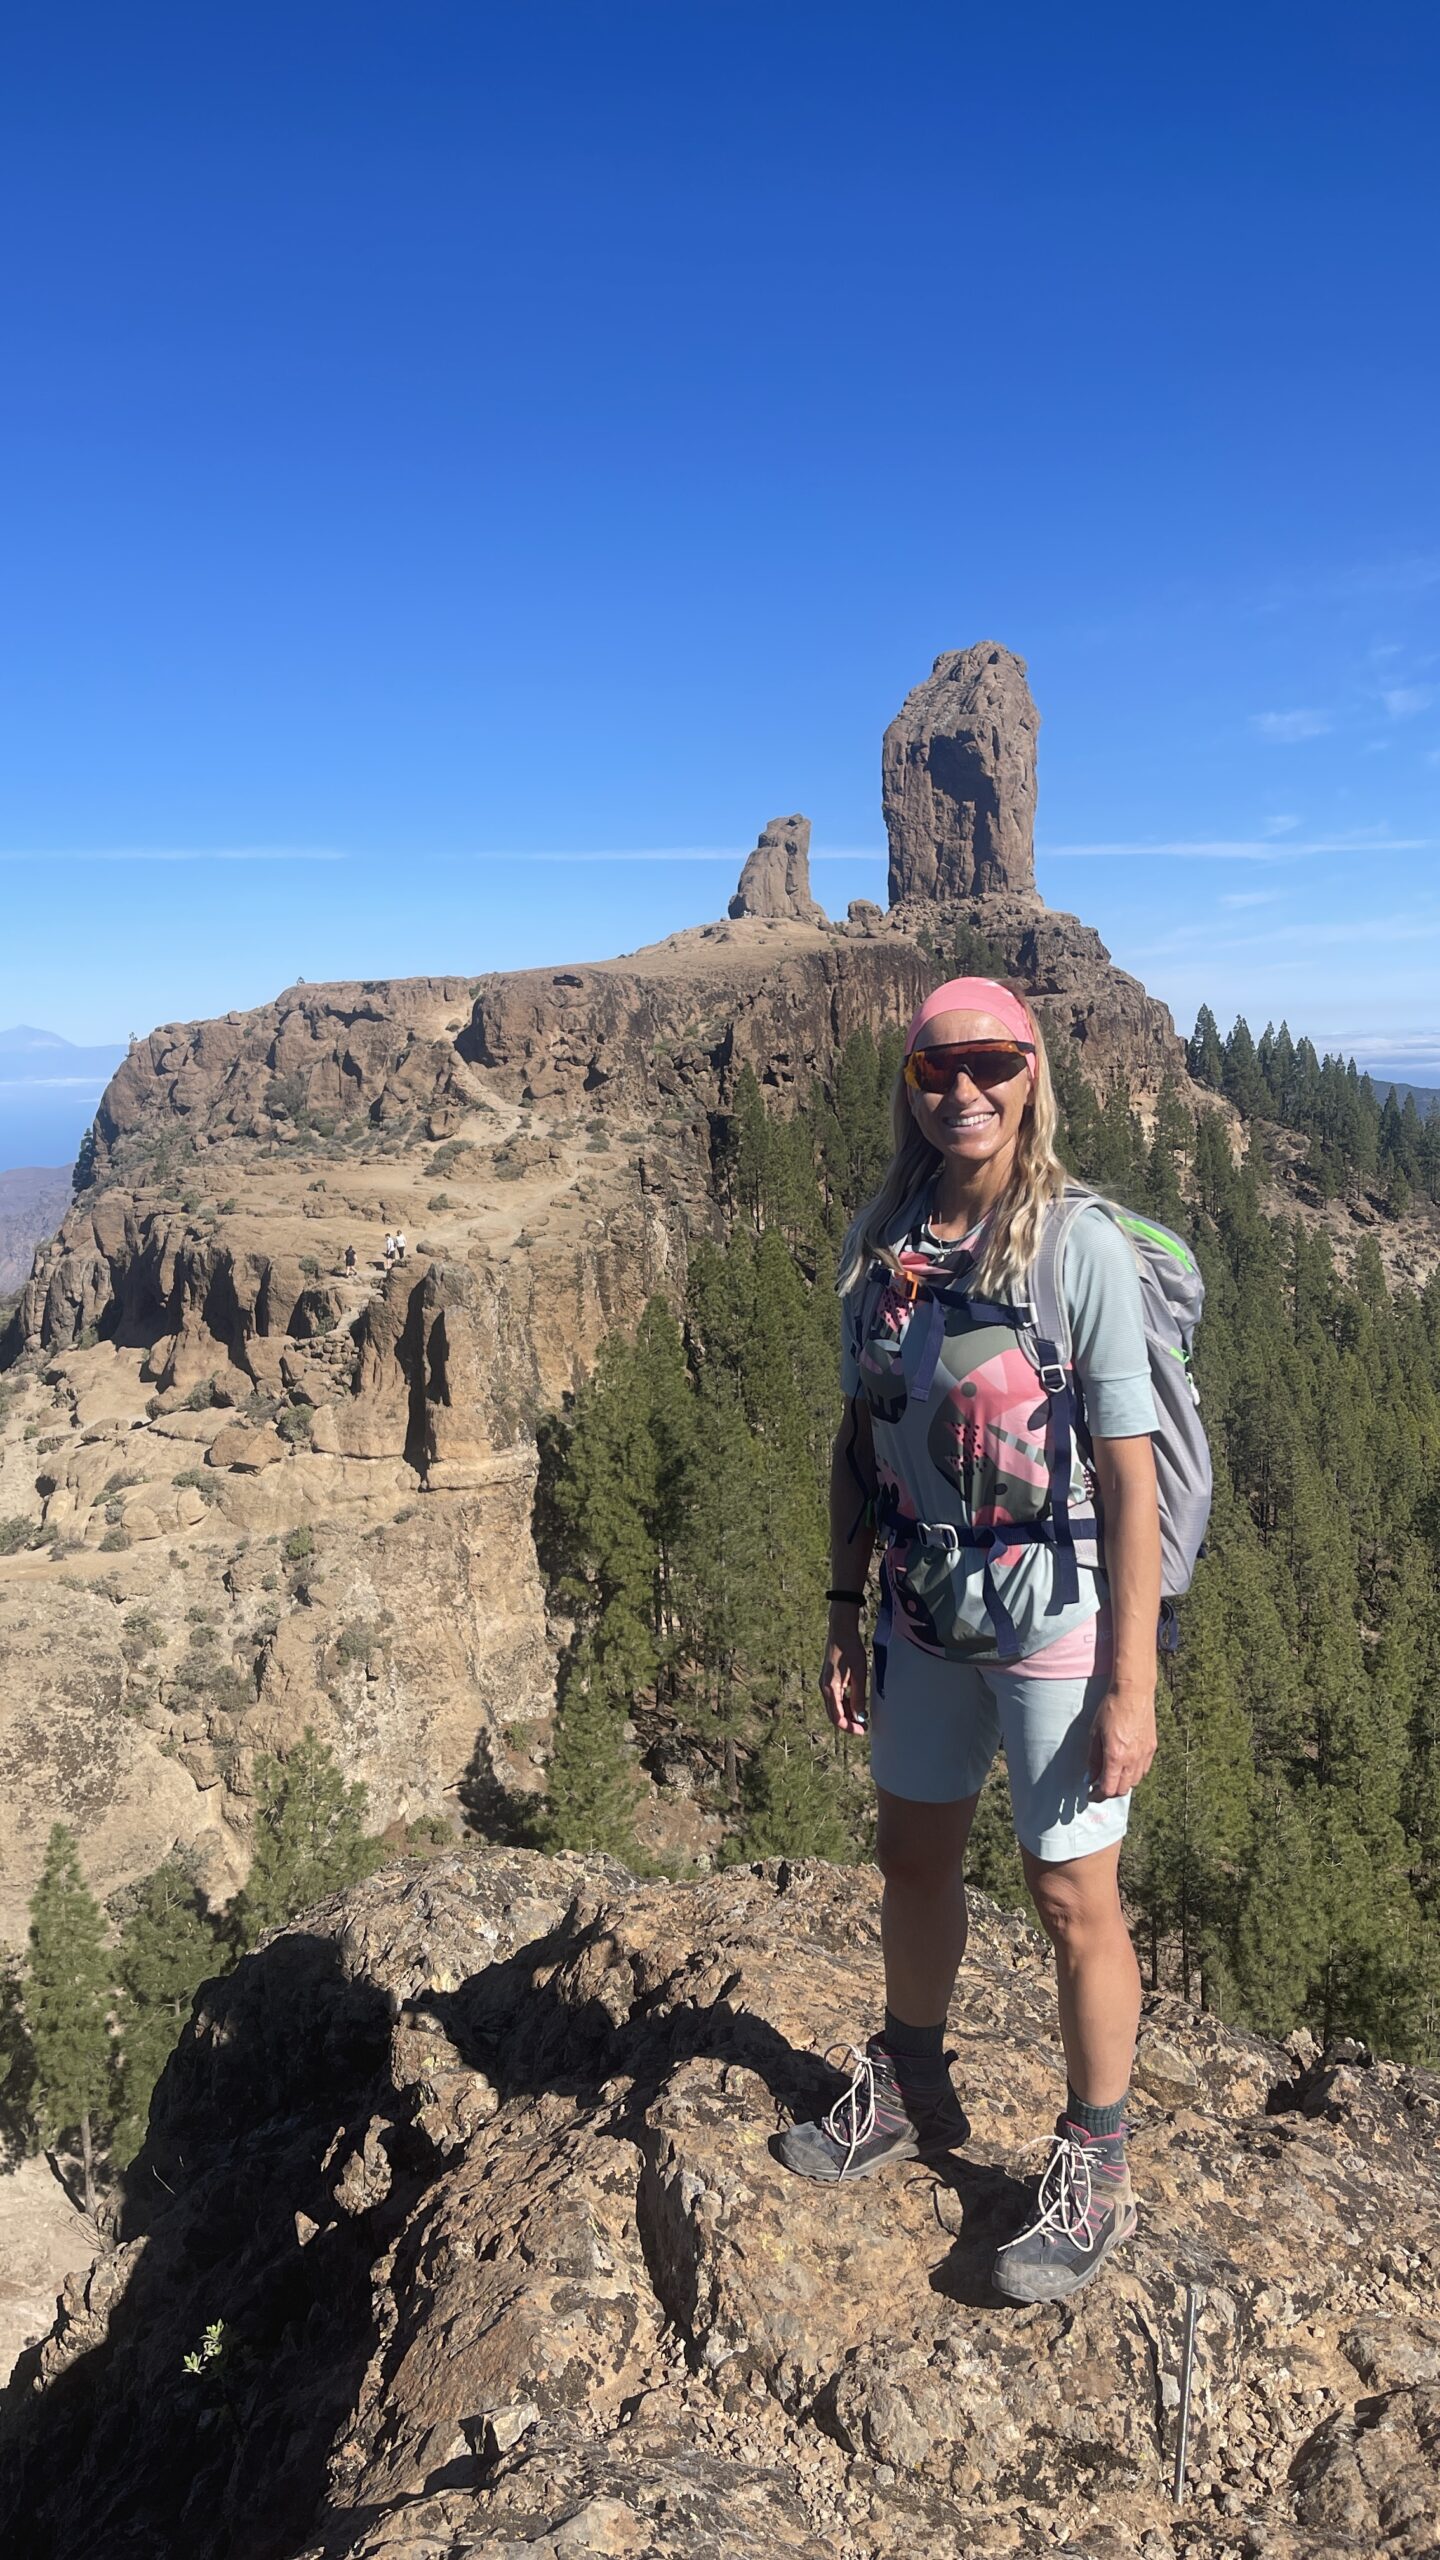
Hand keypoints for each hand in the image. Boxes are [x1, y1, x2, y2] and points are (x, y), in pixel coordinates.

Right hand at [820, 1618, 868, 1735]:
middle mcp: (824, 1688)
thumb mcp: (859, 1675)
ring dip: (847, 1715)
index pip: (837, 1717)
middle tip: (863, 1729)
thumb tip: (859, 1717)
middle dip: (848, 1724)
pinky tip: (856, 1704)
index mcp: (830, 1689)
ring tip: (862, 1718)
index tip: (862, 1731)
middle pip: (833, 1714)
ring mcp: (825, 1683)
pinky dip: (845, 1705)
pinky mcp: (829, 1679)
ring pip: (834, 1707)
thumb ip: (858, 1697)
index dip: (849, 1727)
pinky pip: (835, 1698)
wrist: (841, 1631)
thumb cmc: (850, 1650)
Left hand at [1088, 1681, 1156, 1799]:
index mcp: (1115, 1757)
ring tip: (1112, 1776)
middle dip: (1109, 1792)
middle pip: (1122, 1790)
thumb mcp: (1094, 1734)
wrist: (1133, 1692)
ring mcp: (1144, 1754)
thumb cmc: (1111, 1709)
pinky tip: (1126, 1766)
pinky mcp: (1152, 1748)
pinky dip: (1134, 1774)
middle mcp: (1132, 1759)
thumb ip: (1092, 1759)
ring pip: (1134, 1782)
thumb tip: (1089, 1778)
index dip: (1097, 1796)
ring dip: (1122, 1784)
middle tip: (1099, 1787)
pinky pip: (1143, 1770)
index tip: (1090, 1795)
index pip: (1108, 1789)